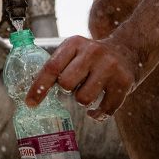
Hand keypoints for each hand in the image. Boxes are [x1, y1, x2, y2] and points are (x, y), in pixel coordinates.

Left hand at [25, 35, 143, 120]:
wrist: (127, 50)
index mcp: (74, 43)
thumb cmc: (91, 57)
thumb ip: (57, 66)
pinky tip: (95, 110)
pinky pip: (105, 109)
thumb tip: (33, 92)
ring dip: (82, 101)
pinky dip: (97, 114)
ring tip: (88, 90)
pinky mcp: (124, 82)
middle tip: (74, 85)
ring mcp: (110, 67)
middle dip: (67, 90)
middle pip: (66, 84)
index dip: (39, 87)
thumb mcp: (74, 50)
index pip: (51, 67)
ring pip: (84, 99)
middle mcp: (92, 53)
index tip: (30, 103)